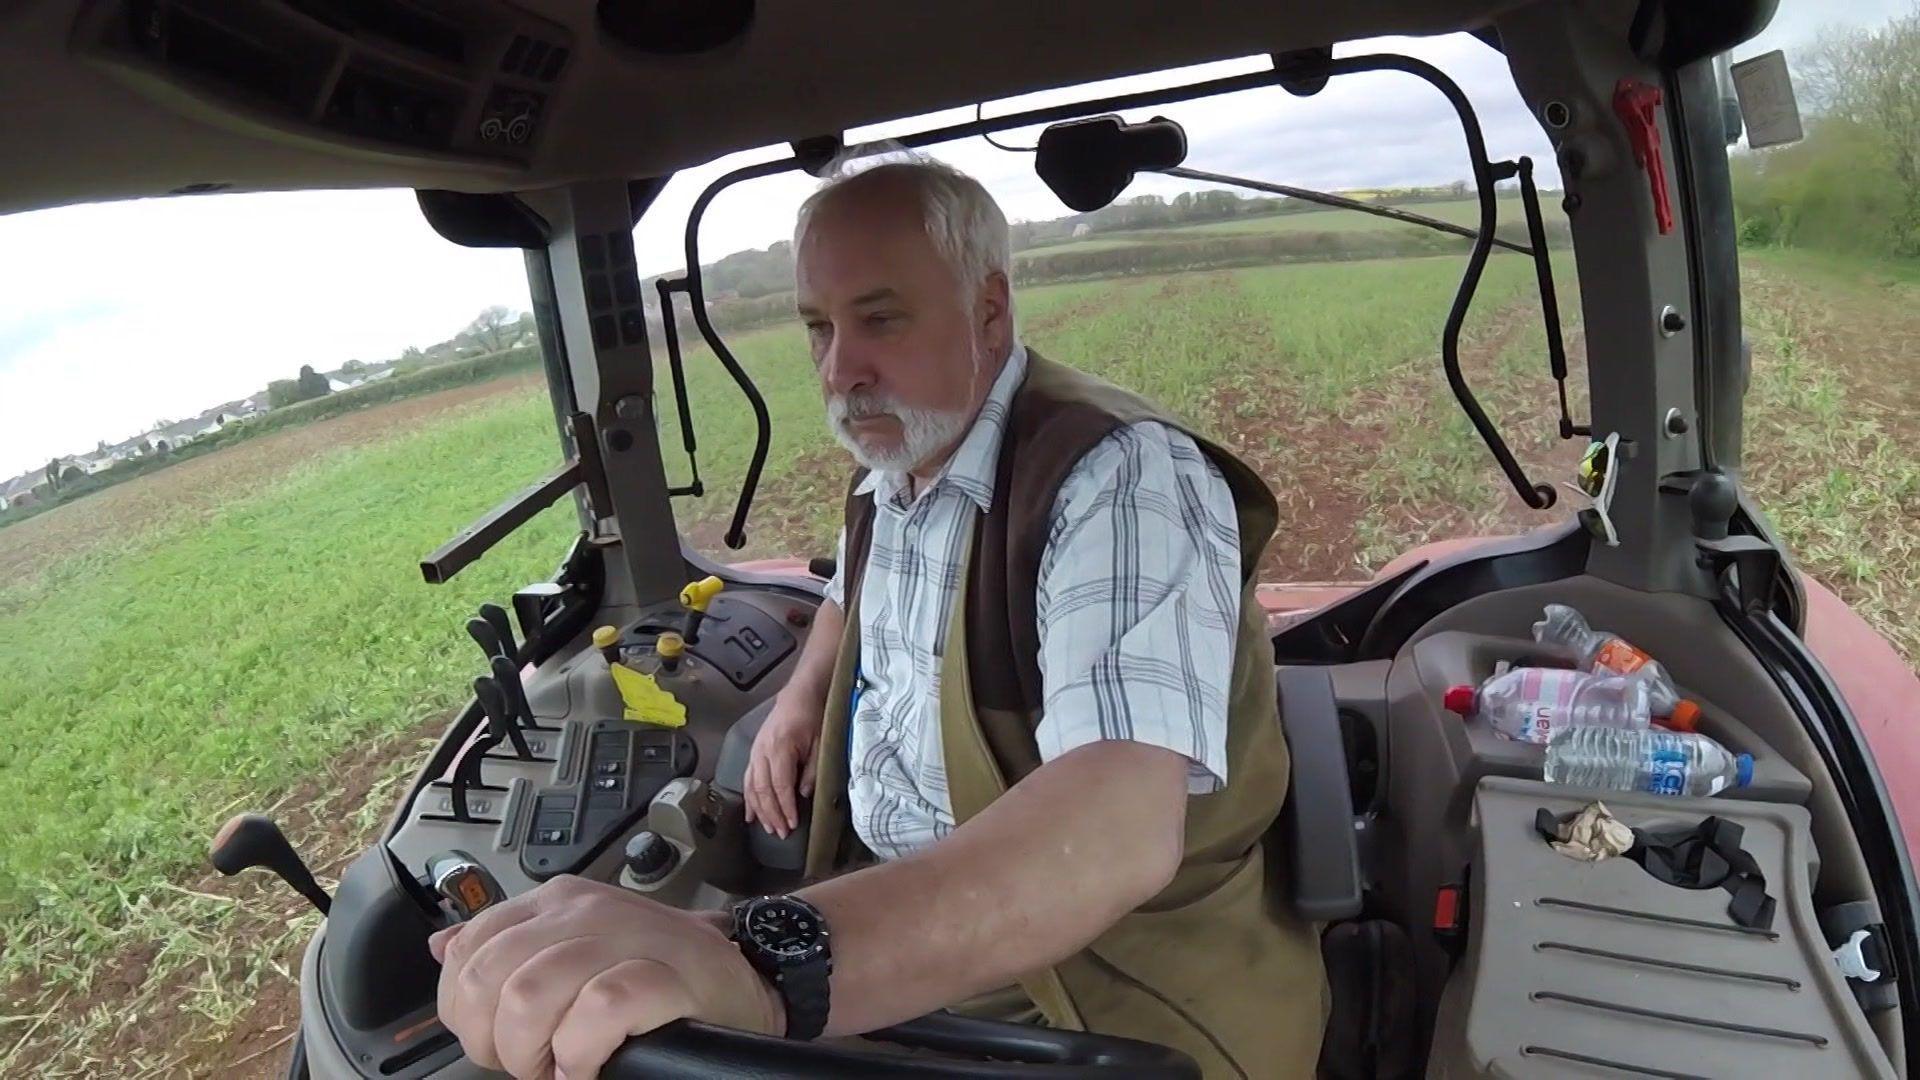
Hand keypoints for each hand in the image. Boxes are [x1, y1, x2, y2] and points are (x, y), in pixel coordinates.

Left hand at [430, 876, 780, 1078]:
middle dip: (497, 1041)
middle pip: (487, 978)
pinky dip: (581, 1056)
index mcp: (556, 901)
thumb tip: (445, 947)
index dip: (466, 1010)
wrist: (747, 979)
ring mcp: (625, 937)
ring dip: (537, 1055)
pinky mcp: (662, 974)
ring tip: (563, 1068)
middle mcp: (584, 911)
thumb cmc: (662, 975)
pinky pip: (595, 1013)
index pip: (468, 948)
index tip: (498, 1040)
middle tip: (535, 1063)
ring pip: (528, 996)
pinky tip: (591, 1067)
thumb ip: (513, 947)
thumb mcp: (579, 948)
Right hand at [743, 694, 822, 838]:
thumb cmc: (812, 718)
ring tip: (768, 829)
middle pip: (763, 790)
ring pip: (752, 787)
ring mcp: (755, 753)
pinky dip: (749, 799)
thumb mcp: (819, 744)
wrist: (798, 695)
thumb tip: (803, 795)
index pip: (780, 786)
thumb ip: (812, 770)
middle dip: (772, 814)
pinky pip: (747, 780)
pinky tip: (750, 815)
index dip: (785, 808)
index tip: (792, 825)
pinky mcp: (754, 754)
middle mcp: (762, 753)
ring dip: (760, 811)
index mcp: (779, 749)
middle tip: (781, 833)